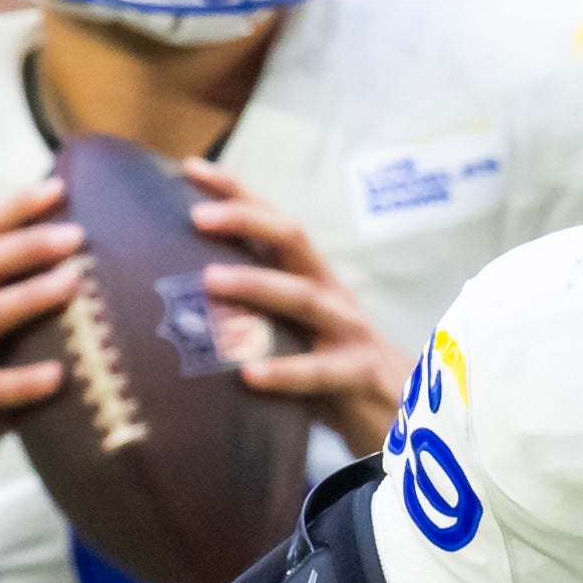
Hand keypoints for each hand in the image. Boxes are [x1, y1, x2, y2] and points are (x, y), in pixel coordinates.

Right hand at [0, 178, 81, 503]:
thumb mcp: (13, 343)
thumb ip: (44, 311)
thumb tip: (117, 274)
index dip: (19, 208)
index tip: (60, 185)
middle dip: (30, 245)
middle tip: (77, 236)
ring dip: (30, 297)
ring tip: (72, 284)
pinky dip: (24, 381)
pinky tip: (58, 377)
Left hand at [182, 160, 414, 453]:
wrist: (404, 414)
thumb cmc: (333, 370)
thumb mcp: (295, 331)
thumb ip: (253, 314)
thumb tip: (177, 307)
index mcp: (312, 278)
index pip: (273, 223)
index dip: (236, 192)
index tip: (190, 168)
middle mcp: (331, 294)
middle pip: (293, 241)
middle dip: (246, 221)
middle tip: (197, 217)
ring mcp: (349, 332)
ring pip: (304, 298)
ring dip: (256, 285)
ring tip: (210, 282)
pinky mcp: (359, 375)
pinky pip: (320, 371)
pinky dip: (286, 371)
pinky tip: (251, 375)